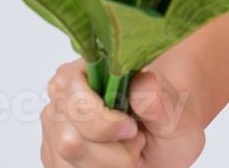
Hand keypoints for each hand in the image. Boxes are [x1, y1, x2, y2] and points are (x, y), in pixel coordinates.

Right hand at [40, 59, 205, 166]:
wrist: (162, 137)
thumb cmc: (166, 119)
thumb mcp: (175, 112)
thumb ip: (158, 99)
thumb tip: (142, 81)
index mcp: (85, 70)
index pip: (76, 103)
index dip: (104, 125)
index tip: (132, 129)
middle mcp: (62, 96)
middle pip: (70, 142)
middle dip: (110, 154)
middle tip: (134, 141)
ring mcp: (54, 127)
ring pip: (68, 163)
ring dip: (104, 165)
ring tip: (125, 151)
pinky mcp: (53, 153)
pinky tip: (110, 161)